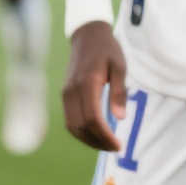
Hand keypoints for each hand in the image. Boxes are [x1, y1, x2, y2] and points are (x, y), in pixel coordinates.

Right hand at [61, 21, 127, 151]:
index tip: (118, 145)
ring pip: (72, 126)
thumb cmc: (108, 50)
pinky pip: (70, 120)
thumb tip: (120, 118)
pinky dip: (81, 132)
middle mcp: (72, 91)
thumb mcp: (120, 66)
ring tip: (106, 144)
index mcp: (87, 83)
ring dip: (88, 140)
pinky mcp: (65, 95)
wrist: (87, 36)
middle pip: (80, 126)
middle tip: (115, 148)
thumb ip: (119, 92)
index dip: (104, 135)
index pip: (92, 118)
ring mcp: (66, 93)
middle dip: (97, 142)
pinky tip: (95, 134)